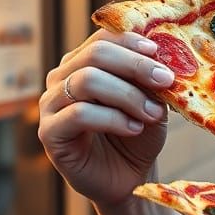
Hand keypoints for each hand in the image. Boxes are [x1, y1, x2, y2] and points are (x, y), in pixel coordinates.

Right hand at [39, 30, 175, 206]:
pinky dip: (113, 119)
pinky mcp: (49, 133)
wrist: (129, 176)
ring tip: (153, 113)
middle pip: (95, 54)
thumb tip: (163, 57)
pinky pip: (79, 114)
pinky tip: (134, 128)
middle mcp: (62, 78)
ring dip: (128, 95)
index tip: (160, 54)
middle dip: (135, 65)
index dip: (132, 42)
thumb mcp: (151, 100)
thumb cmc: (139, 133)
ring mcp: (51, 104)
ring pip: (87, 81)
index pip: (103, 37)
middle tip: (165, 80)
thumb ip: (151, 79)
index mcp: (84, 63)